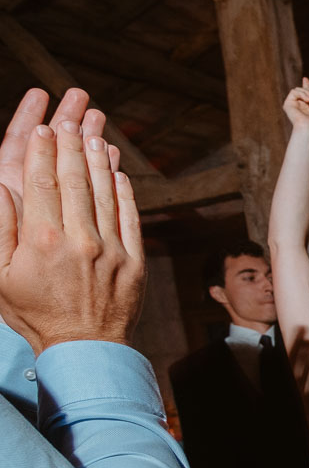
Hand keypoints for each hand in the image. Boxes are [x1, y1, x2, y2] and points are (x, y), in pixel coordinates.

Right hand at [0, 89, 144, 352]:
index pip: (41, 182)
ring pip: (105, 193)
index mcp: (42, 240)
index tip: (42, 128)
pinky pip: (130, 216)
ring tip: (94, 133)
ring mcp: (112, 248)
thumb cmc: (34, 313)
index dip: (42, 151)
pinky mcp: (135, 260)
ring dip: (99, 159)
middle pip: (75, 180)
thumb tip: (0, 188)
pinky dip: (125, 191)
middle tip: (69, 119)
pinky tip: (119, 171)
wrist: (84, 348)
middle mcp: (79, 239)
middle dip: (71, 145)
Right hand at [282, 78, 308, 135]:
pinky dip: (302, 93)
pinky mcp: (288, 104)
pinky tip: (307, 100)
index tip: (305, 79)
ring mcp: (294, 105)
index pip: (306, 94)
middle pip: (303, 90)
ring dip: (308, 91)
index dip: (306, 86)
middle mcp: (301, 106)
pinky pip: (294, 92)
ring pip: (298, 90)